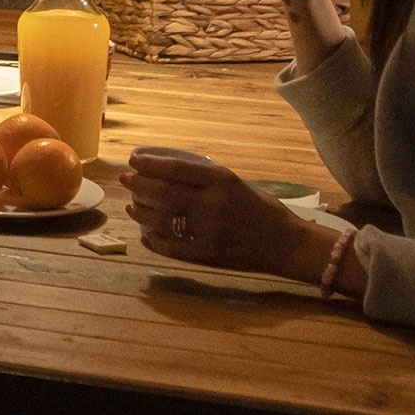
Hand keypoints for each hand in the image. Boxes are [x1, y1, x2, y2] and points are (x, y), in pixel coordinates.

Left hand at [120, 148, 338, 281]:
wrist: (288, 244)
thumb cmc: (263, 209)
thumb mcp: (236, 184)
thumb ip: (205, 181)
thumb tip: (166, 176)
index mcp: (221, 180)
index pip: (175, 168)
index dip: (149, 163)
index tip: (133, 159)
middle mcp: (212, 203)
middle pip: (163, 191)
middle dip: (139, 184)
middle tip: (126, 180)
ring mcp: (208, 231)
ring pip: (162, 219)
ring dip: (142, 211)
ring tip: (131, 206)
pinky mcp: (207, 255)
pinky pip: (172, 247)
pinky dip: (155, 241)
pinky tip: (146, 235)